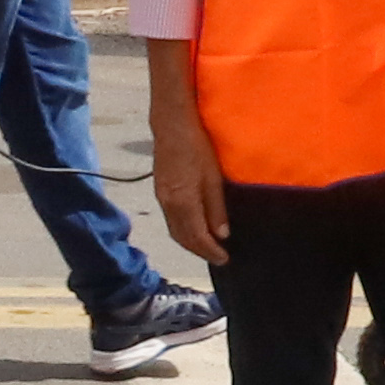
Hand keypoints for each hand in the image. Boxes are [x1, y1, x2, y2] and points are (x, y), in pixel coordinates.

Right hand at [152, 94, 227, 270]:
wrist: (171, 126)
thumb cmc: (197, 147)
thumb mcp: (213, 178)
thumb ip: (216, 208)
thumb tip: (222, 234)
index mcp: (183, 203)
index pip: (197, 237)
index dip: (211, 251)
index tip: (225, 259)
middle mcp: (168, 205)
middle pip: (183, 238)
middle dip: (200, 251)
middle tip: (218, 257)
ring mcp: (161, 198)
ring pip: (175, 230)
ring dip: (190, 242)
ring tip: (207, 246)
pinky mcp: (159, 191)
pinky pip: (170, 219)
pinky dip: (183, 230)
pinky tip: (194, 227)